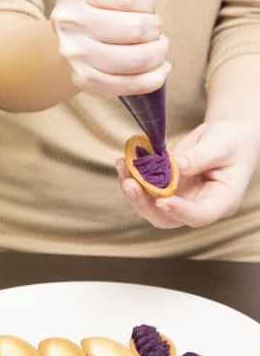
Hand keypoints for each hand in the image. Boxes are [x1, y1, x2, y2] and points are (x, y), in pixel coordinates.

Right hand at [50, 0, 169, 96]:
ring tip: (158, 48)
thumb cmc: (98, 11)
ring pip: (136, 59)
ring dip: (158, 54)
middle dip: (155, 30)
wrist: (70, 44)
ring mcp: (74, 55)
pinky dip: (153, 79)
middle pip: (135, 30)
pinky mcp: (84, 81)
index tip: (146, 8)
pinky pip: (129, 85)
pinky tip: (160, 70)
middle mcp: (68, 22)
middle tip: (154, 30)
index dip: (149, 4)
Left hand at [116, 117, 259, 227]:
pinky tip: (123, 163)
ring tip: (123, 167)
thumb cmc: (232, 141)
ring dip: (133, 190)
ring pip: (150, 207)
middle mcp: (197, 206)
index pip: (199, 215)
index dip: (180, 212)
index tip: (163, 200)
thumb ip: (199, 158)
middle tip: (130, 183)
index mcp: (221, 201)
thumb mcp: (221, 145)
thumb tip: (174, 167)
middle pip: (167, 218)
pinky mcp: (166, 191)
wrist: (227, 137)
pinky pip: (145, 191)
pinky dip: (132, 178)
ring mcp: (180, 200)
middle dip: (145, 203)